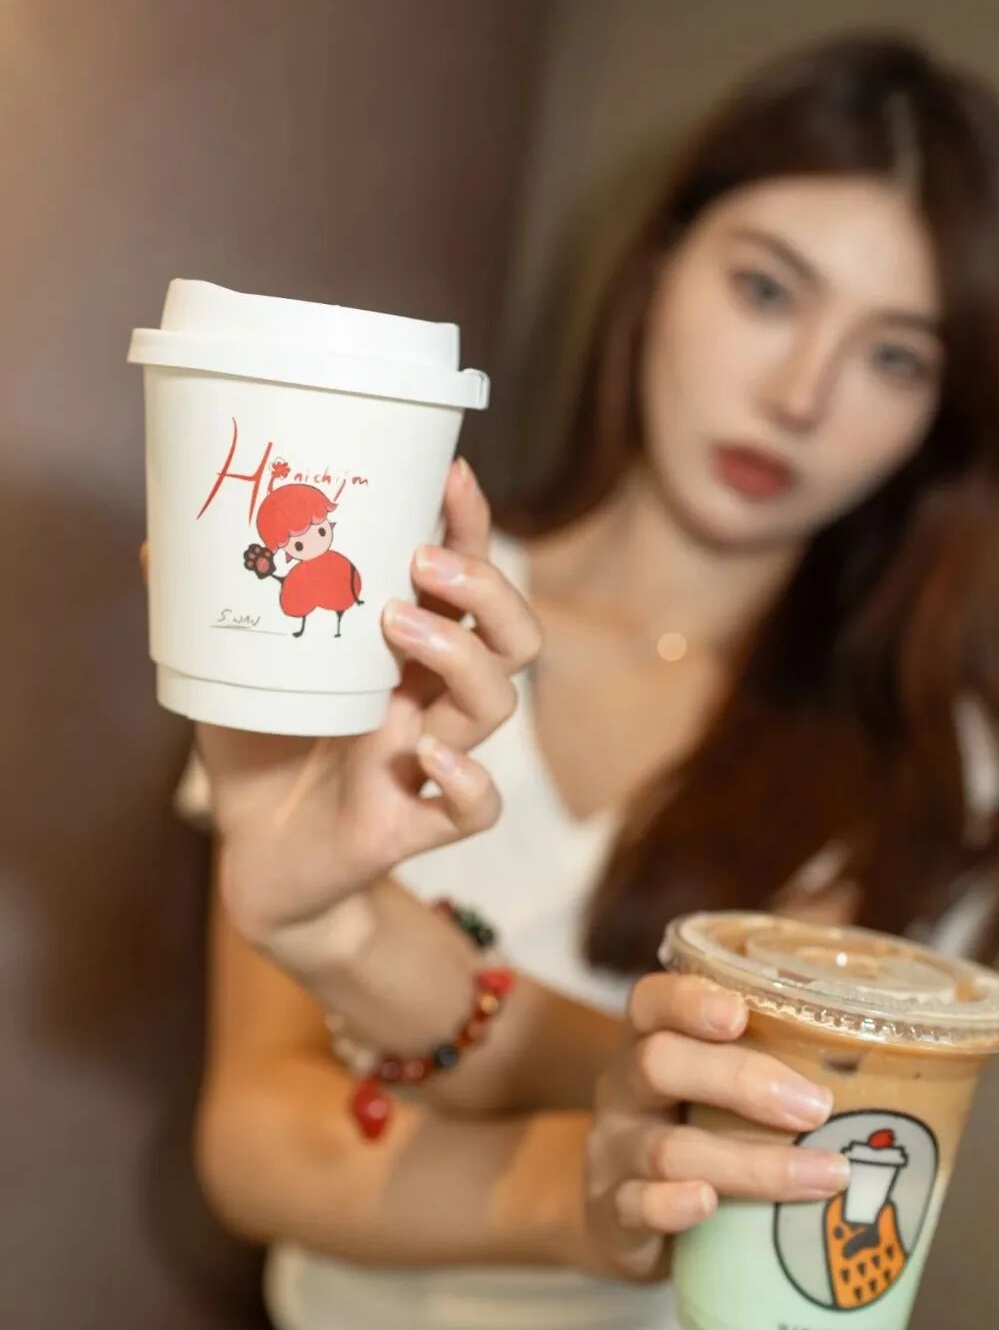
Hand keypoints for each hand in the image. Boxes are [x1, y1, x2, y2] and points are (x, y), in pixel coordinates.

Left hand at [143, 458, 541, 967]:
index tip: (452, 474)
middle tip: (421, 562)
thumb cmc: (258, 751)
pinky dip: (467, 780)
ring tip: (400, 627)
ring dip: (461, 654)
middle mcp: (429, 699)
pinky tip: (424, 755)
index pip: (465, 579)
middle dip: (486, 587)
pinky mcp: (411, 824)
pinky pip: (475, 808)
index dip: (471, 526)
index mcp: (403, 652)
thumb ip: (204, 611)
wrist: (253, 855)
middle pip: (512, 635)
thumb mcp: (227, 671)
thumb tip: (155, 540)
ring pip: (497, 704)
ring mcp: (428, 759)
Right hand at [578, 973, 848, 1282]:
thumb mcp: (718, 1095)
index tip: (741, 1013)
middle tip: (815, 1107)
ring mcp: (614, 1153)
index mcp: (652, 1045)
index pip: (652, 1002)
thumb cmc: (698, 1138)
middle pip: (658, 1063)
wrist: (619, 1219)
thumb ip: (776, 1071)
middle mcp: (625, 1091)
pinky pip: (635, 1207)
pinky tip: (708, 1204)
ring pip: (667, 1149)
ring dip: (750, 1163)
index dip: (689, 999)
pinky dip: (674, 1205)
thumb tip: (901, 1070)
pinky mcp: (613, 1215)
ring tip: (823, 1176)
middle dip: (740, 1079)